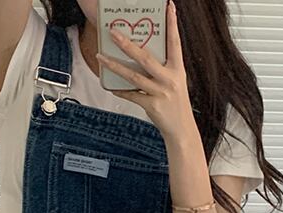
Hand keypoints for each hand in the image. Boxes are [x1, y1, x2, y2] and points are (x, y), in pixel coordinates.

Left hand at [95, 0, 197, 143]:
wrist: (181, 129)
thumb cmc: (176, 104)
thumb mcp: (175, 82)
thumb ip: (162, 68)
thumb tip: (141, 54)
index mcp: (177, 70)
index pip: (175, 43)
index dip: (172, 24)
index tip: (169, 6)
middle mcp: (170, 80)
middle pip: (146, 58)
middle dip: (128, 45)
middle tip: (113, 33)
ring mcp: (160, 93)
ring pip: (133, 76)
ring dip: (115, 66)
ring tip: (100, 57)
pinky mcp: (152, 106)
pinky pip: (132, 95)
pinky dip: (121, 90)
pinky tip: (111, 85)